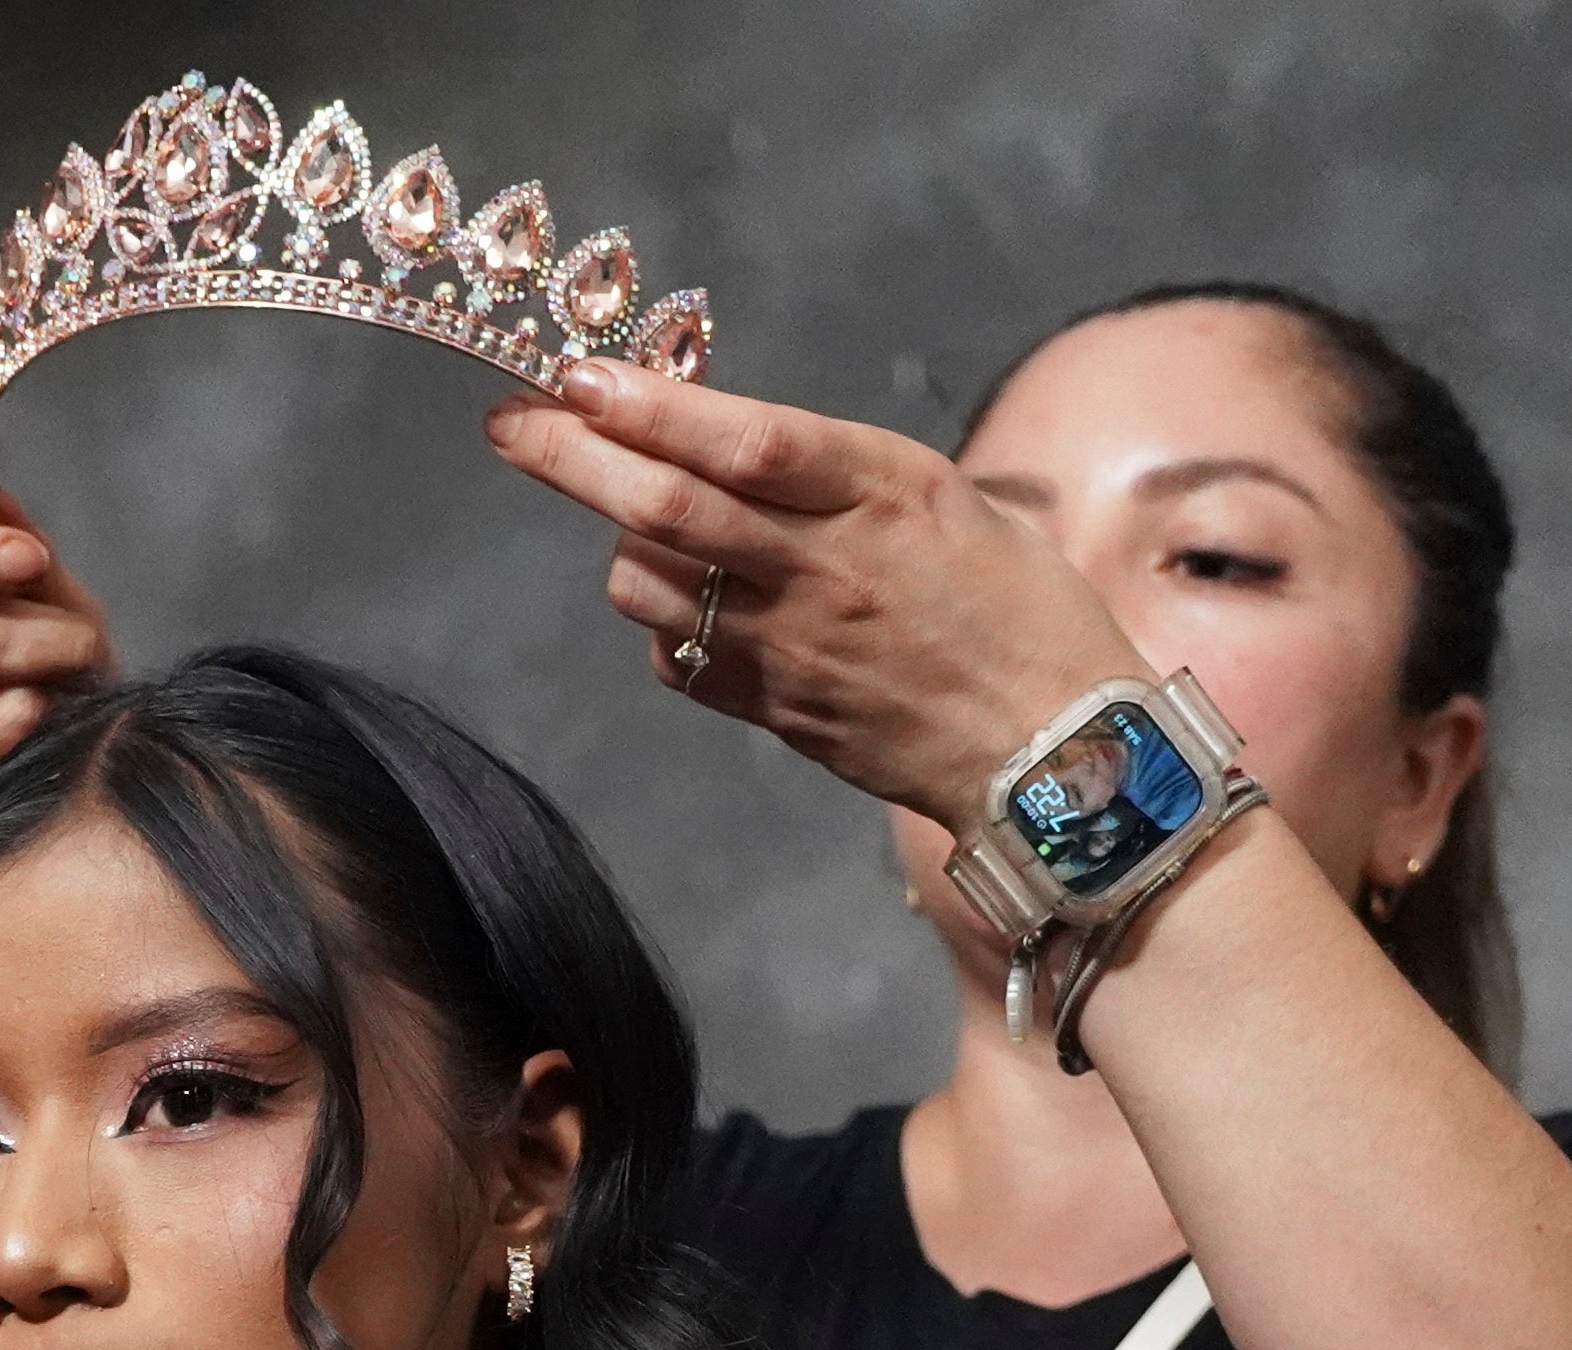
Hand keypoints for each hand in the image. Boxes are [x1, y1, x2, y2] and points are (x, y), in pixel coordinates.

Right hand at [0, 490, 119, 840]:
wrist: (58, 764)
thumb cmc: (44, 668)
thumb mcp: (45, 599)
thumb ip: (20, 552)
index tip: (30, 558)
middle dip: (49, 640)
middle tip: (83, 649)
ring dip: (56, 706)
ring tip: (63, 707)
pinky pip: (0, 776)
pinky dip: (42, 763)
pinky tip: (41, 757)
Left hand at [481, 359, 1141, 831]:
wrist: (1060, 753)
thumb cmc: (1022, 610)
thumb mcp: (947, 500)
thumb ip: (839, 473)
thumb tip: (731, 437)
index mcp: (884, 496)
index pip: (745, 440)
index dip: (651, 405)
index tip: (578, 375)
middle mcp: (827, 570)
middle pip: (670, 506)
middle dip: (574, 458)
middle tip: (510, 424)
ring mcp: (793, 649)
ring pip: (652, 585)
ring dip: (622, 541)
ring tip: (641, 516)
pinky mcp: (778, 713)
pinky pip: (679, 657)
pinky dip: (661, 622)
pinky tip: (692, 604)